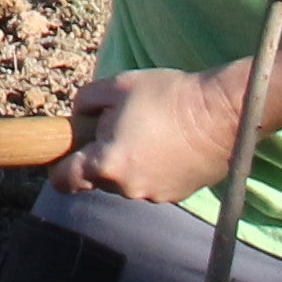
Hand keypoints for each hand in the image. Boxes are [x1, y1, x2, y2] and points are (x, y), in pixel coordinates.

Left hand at [59, 63, 252, 208]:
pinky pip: (150, 182)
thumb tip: (77, 118)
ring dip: (128, 162)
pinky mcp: (177, 195)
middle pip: (97, 179)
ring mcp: (154, 195)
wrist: (222, 114)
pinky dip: (152, 167)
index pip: (64, 180)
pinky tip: (168, 143)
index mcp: (107, 164)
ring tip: (150, 131)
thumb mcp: (115, 86)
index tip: (64, 151)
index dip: (58, 166)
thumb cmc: (168, 96)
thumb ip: (84, 102)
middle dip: (100, 156)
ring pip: (125, 180)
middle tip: (118, 126)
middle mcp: (127, 188)